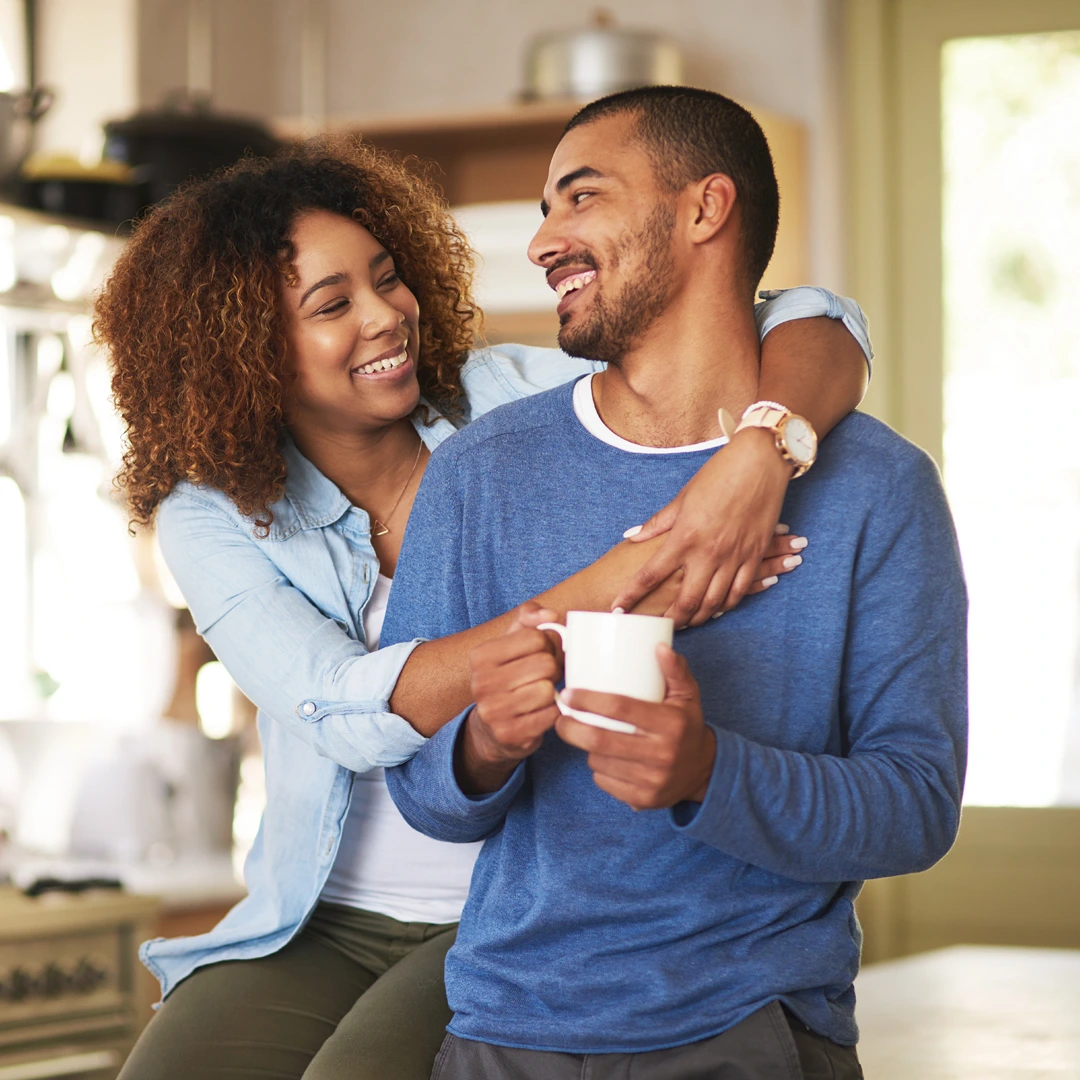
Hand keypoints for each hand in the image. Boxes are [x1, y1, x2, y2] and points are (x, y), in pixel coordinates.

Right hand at [457, 602, 562, 793]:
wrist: (491, 727)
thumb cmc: (508, 676)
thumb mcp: (511, 641)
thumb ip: (529, 617)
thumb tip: (551, 616)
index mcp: (481, 656)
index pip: (536, 637)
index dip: (548, 645)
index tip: (541, 654)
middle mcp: (481, 683)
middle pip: (545, 664)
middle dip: (552, 669)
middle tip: (545, 676)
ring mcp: (492, 711)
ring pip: (547, 691)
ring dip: (552, 693)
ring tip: (541, 694)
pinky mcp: (508, 734)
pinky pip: (550, 716)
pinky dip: (553, 713)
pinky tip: (541, 712)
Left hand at [556, 644, 713, 809]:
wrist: (704, 772)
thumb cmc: (687, 726)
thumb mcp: (688, 696)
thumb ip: (675, 670)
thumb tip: (659, 646)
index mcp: (670, 724)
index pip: (620, 708)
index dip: (589, 700)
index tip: (568, 694)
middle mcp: (661, 754)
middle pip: (600, 741)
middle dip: (571, 728)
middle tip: (560, 717)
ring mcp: (651, 781)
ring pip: (598, 762)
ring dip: (585, 748)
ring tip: (584, 735)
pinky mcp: (642, 800)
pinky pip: (604, 782)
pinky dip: (597, 769)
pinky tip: (601, 758)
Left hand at [612, 427, 800, 626]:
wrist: (759, 463)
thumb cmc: (718, 475)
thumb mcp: (683, 498)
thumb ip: (658, 523)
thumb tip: (632, 537)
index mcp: (684, 537)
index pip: (650, 574)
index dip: (631, 595)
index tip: (618, 609)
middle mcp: (708, 552)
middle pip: (685, 600)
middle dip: (670, 620)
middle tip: (659, 629)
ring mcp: (733, 557)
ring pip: (714, 602)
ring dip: (699, 617)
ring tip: (687, 624)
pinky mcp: (754, 555)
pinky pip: (741, 591)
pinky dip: (727, 605)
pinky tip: (717, 610)